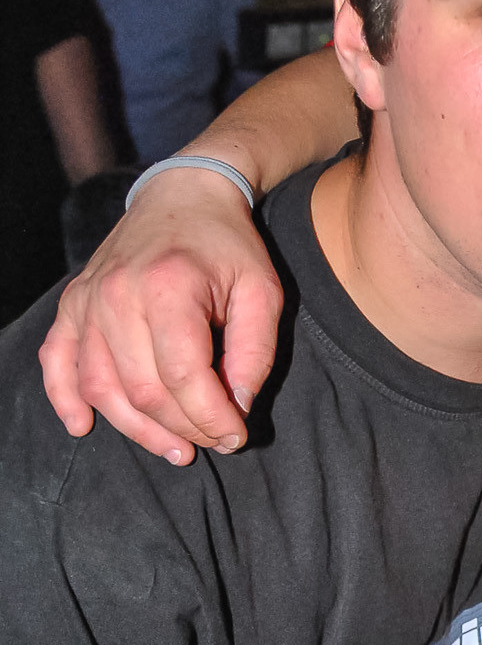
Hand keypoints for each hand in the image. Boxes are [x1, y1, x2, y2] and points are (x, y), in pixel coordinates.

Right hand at [39, 168, 284, 464]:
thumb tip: (237, 407)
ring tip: (175, 449)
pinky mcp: (72, 304)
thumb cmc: (228, 246)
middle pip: (142, 390)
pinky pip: (57, 361)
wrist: (185, 195)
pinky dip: (65, 398)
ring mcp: (88, 300)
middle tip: (213, 442)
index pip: (183, 376)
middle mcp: (118, 295)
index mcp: (168, 288)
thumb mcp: (263, 292)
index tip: (236, 437)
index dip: (212, 419)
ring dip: (137, 429)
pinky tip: (83, 426)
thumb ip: (255, 352)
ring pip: (100, 387)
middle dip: (182, 429)